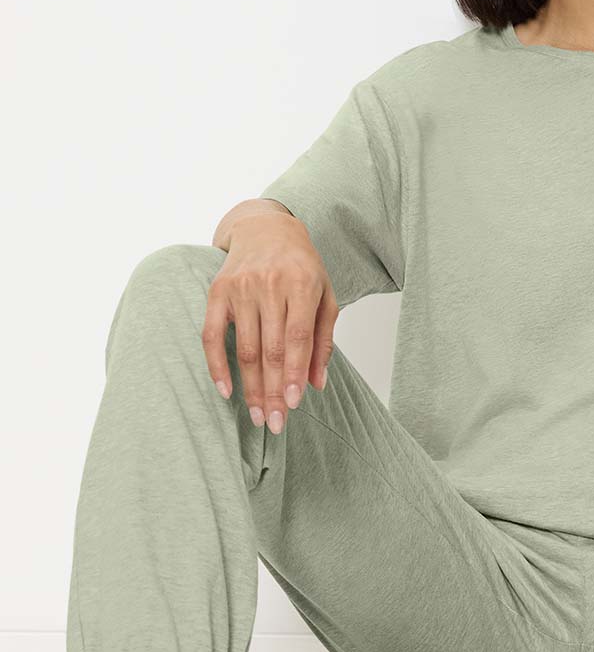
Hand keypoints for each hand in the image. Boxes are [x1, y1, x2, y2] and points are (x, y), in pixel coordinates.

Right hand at [202, 210, 336, 434]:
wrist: (266, 229)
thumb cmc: (302, 267)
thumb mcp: (325, 295)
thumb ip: (323, 338)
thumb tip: (317, 383)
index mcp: (301, 284)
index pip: (297, 338)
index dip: (295, 373)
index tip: (295, 404)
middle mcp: (269, 285)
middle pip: (270, 349)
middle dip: (273, 390)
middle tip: (274, 422)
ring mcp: (240, 288)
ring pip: (244, 348)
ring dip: (250, 387)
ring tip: (257, 415)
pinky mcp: (217, 292)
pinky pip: (211, 335)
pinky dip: (216, 365)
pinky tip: (225, 391)